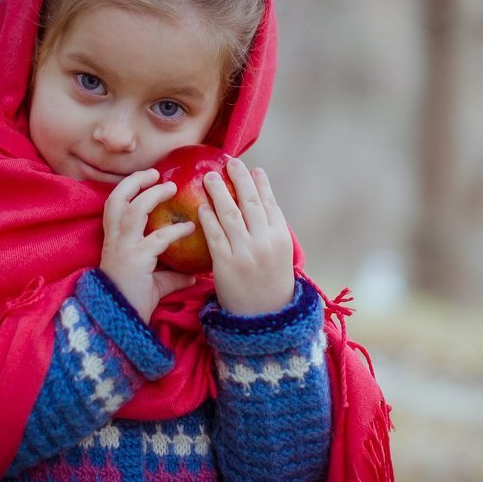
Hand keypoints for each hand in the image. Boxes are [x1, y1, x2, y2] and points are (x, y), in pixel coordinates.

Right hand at [100, 169, 196, 322]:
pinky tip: (190, 227)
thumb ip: (172, 274)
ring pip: (133, 210)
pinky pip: (157, 238)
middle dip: (135, 182)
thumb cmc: (134, 299)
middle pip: (117, 199)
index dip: (129, 188)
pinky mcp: (135, 259)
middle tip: (155, 172)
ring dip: (152, 195)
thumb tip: (194, 274)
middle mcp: (115, 240)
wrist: (120, 321)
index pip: (115, 205)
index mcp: (114, 240)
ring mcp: (123, 248)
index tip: (147, 178)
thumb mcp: (154, 282)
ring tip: (170, 187)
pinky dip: (175, 230)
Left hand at [199, 158, 294, 315]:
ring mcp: (245, 252)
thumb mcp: (280, 257)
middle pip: (250, 203)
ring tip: (210, 177)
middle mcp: (265, 241)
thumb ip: (270, 232)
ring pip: (230, 214)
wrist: (265, 320)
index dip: (260, 185)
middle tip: (229, 162)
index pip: (270, 204)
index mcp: (281, 238)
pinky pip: (214, 235)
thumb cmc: (271, 285)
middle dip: (239, 179)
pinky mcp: (226, 264)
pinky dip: (207, 218)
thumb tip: (259, 206)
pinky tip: (201, 206)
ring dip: (219, 192)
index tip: (253, 169)